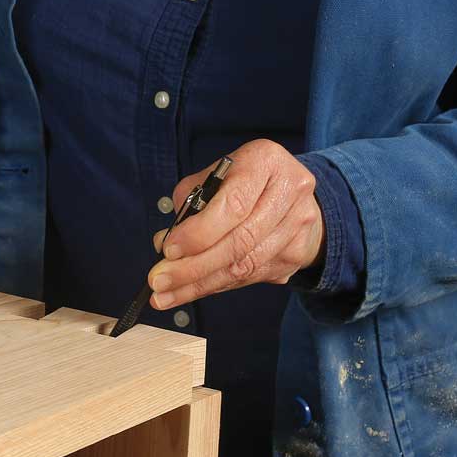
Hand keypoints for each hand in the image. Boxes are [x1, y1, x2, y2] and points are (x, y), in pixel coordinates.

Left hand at [147, 139, 324, 309]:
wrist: (293, 196)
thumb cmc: (244, 182)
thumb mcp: (215, 176)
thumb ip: (190, 203)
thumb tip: (164, 244)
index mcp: (264, 161)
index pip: (233, 205)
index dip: (199, 233)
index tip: (168, 250)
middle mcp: (289, 191)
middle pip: (239, 242)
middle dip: (193, 267)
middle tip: (159, 282)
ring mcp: (298, 226)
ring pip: (244, 266)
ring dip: (200, 285)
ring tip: (166, 295)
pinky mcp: (296, 255)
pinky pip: (250, 278)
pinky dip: (216, 286)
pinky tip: (191, 291)